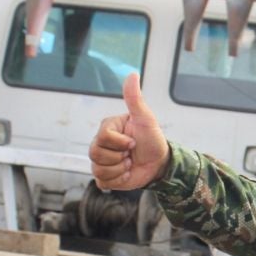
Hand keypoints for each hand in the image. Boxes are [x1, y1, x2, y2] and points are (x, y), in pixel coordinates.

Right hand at [89, 72, 169, 190]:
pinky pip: (102, 181)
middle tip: (131, 153)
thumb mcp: (146, 119)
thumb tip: (133, 74)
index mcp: (108, 128)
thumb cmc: (152, 140)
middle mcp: (100, 143)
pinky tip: (127, 173)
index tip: (133, 142)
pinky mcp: (105, 176)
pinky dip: (118, 180)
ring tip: (129, 163)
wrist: (160, 164)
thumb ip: (135, 99)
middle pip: (96, 153)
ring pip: (99, 169)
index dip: (121, 143)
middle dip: (119, 157)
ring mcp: (101, 160)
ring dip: (120, 169)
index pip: (103, 137)